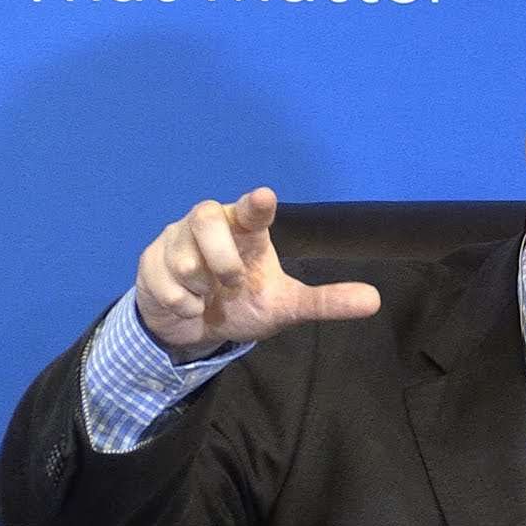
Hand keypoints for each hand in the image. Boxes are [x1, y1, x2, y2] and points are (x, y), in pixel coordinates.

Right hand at [134, 187, 379, 362]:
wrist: (193, 327)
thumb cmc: (242, 304)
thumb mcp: (285, 307)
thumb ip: (325, 301)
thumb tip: (374, 301)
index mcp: (246, 229)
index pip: (253, 210)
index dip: (257, 203)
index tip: (265, 198)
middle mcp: (210, 224)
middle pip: (206, 218)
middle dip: (220, 257)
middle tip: (231, 282)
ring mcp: (176, 238)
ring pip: (184, 257)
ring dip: (200, 288)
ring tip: (208, 296)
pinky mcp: (151, 259)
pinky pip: (165, 283)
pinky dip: (181, 303)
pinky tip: (189, 305)